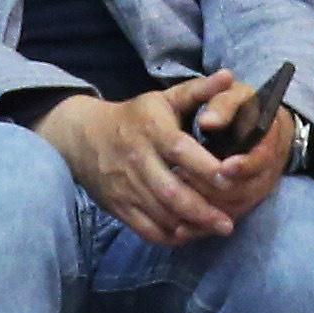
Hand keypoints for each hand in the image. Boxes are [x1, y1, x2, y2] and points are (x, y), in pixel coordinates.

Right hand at [37, 75, 242, 245]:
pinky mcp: (119, 206)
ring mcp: (127, 186)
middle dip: (202, 210)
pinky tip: (189, 235)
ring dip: (190, 226)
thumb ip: (199, 91)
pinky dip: (168, 236)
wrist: (82, 136)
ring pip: (161, 214)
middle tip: (229, 224)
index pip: (181, 151)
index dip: (207, 168)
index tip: (231, 179)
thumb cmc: (135, 117)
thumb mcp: (164, 98)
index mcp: (153, 131)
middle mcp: (139, 160)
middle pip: (171, 192)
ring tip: (216, 230)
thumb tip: (230, 76)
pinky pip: (145, 228)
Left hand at [184, 75, 298, 218]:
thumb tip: (208, 121)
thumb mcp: (236, 97)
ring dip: (202, 208)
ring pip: (229, 211)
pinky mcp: (237, 208)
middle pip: (241, 192)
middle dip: (212, 188)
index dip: (244, 166)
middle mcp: (264, 175)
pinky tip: (176, 226)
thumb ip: (223, 105)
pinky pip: (220, 223)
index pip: (260, 161)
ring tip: (173, 196)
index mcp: (268, 144)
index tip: (224, 166)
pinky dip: (200, 226)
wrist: (258, 130)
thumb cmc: (242, 109)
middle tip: (183, 178)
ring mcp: (251, 195)